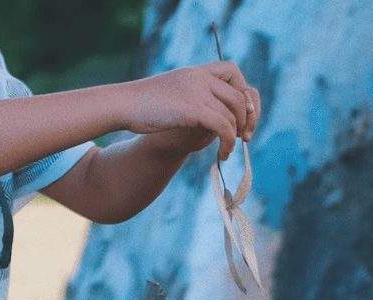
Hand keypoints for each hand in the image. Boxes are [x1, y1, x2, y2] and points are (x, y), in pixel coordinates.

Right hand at [124, 61, 260, 159]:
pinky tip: (223, 155)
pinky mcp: (193, 108)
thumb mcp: (174, 99)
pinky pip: (223, 125)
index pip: (233, 73)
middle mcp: (200, 77)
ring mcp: (197, 91)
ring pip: (233, 112)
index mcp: (196, 72)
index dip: (244, 94)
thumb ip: (195, 103)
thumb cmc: (144, 108)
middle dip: (247, 118)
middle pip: (240, 93)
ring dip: (236, 135)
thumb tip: (214, 122)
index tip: (242, 116)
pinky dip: (228, 142)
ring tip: (228, 151)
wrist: (124, 106)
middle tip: (244, 137)